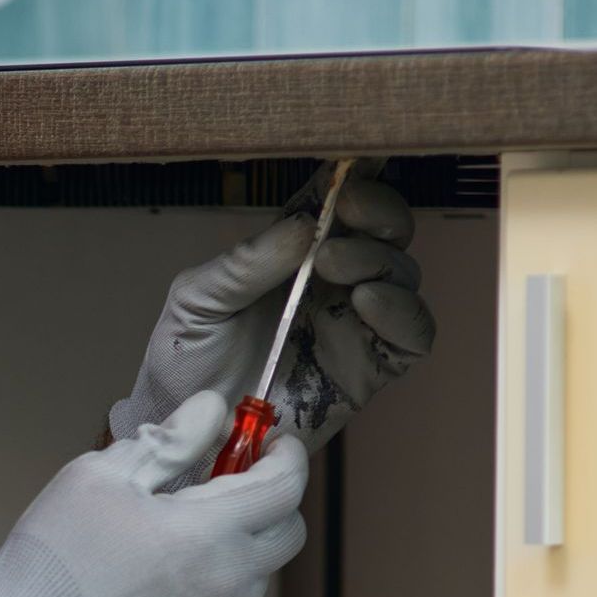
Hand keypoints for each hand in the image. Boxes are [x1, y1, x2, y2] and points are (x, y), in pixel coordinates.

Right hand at [0, 392, 306, 596]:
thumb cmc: (52, 561)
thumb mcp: (101, 477)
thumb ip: (169, 441)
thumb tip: (211, 413)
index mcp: (209, 532)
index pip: (284, 486)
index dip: (284, 455)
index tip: (271, 442)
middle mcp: (226, 585)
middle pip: (286, 536)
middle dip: (271, 503)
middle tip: (229, 487)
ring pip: (251, 579)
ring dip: (233, 551)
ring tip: (174, 544)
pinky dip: (201, 596)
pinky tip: (149, 592)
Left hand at [110, 165, 435, 465]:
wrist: (186, 437)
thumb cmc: (184, 366)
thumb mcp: (197, 302)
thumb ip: (244, 263)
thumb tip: (302, 225)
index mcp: (292, 255)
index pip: (336, 202)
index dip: (354, 175)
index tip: (355, 158)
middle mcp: (332, 283)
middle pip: (385, 230)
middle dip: (376, 211)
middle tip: (346, 213)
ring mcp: (354, 325)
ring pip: (402, 273)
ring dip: (378, 258)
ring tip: (334, 266)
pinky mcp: (368, 368)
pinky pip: (412, 334)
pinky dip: (402, 312)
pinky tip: (367, 302)